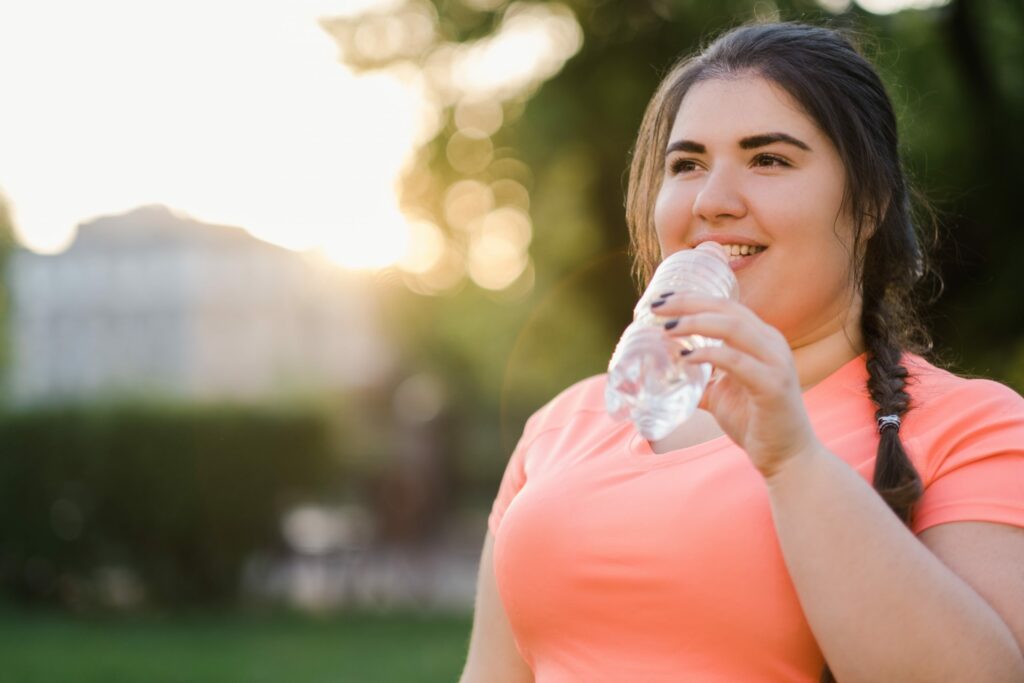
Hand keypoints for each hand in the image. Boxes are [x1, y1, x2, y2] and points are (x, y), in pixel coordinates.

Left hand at [656, 294, 820, 478]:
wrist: (788, 457)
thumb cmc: (755, 422)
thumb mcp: (721, 393)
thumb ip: (701, 379)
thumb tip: (668, 374)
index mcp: (761, 338)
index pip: (724, 306)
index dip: (691, 299)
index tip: (659, 301)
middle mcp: (771, 342)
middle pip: (726, 309)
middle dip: (688, 303)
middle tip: (656, 307)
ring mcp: (775, 362)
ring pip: (733, 327)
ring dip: (695, 322)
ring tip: (667, 329)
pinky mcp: (772, 385)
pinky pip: (737, 361)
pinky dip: (709, 355)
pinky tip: (686, 358)